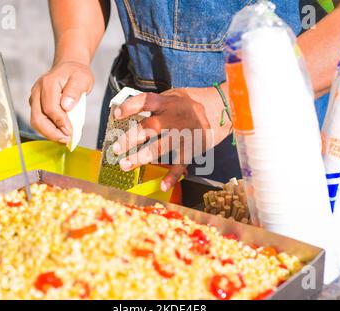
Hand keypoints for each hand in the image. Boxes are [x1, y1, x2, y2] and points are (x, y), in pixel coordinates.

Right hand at [29, 61, 93, 142]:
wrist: (69, 67)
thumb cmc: (76, 73)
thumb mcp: (82, 79)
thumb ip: (75, 91)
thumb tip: (66, 106)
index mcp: (48, 83)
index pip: (50, 108)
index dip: (60, 122)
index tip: (71, 131)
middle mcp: (37, 91)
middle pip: (38, 118)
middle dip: (52, 132)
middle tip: (66, 139)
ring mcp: (35, 98)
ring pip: (36, 121)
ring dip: (49, 133)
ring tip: (64, 138)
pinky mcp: (36, 104)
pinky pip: (39, 120)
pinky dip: (49, 129)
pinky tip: (60, 133)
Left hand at [111, 87, 231, 190]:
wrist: (224, 108)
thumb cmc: (194, 102)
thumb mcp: (175, 95)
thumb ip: (156, 102)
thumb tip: (129, 109)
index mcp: (168, 102)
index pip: (146, 101)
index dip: (131, 106)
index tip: (117, 113)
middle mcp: (173, 118)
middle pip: (148, 128)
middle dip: (129, 139)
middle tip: (115, 149)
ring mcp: (182, 135)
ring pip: (159, 148)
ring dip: (140, 158)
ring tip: (125, 165)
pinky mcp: (191, 149)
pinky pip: (180, 165)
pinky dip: (172, 177)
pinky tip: (162, 186)